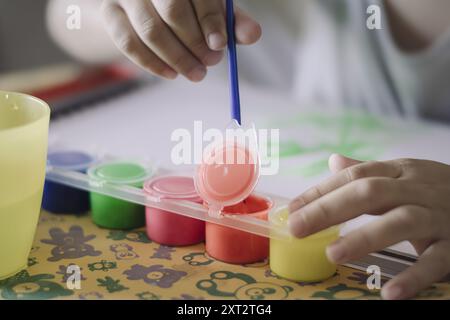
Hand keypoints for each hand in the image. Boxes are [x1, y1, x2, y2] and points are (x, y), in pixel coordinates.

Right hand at [100, 0, 260, 80]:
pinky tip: (172, 75)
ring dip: (177, 58)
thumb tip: (253, 35)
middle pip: (173, 11)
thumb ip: (230, 21)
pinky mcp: (110, 13)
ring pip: (151, 30)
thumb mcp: (209, 9)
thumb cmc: (184, 6)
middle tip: (210, 64)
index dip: (211, 19)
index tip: (220, 45)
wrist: (142, 4)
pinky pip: (129, 43)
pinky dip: (152, 64)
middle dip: (195, 44)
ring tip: (197, 74)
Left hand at [289, 154, 449, 299]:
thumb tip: (334, 161)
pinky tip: (388, 292)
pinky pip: (436, 260)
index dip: (321, 191)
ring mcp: (439, 216)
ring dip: (364, 237)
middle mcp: (418, 189)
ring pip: (401, 221)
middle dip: (330, 209)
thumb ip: (370, 172)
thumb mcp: (406, 176)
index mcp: (401, 171)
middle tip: (297, 227)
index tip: (293, 209)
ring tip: (332, 253)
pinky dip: (413, 277)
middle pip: (370, 192)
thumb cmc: (439, 192)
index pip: (355, 175)